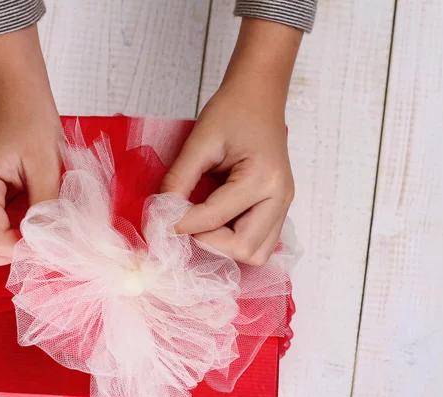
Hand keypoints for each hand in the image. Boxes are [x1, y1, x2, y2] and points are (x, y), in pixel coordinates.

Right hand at [0, 25, 61, 268]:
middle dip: (10, 254)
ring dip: (8, 244)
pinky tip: (30, 213)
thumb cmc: (30, 120)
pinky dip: (8, 232)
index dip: (27, 249)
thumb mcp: (46, 166)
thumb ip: (47, 209)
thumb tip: (52, 244)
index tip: (55, 239)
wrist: (17, 92)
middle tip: (42, 238)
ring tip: (37, 223)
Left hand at [162, 18, 301, 264]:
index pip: (215, 218)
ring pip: (257, 254)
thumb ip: (179, 178)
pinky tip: (216, 225)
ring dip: (226, 249)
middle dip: (209, 244)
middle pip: (245, 248)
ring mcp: (283, 204)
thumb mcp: (199, 140)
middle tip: (184, 225)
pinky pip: (261, 242)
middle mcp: (280, 197)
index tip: (159, 221)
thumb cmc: (232, 111)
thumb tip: (162, 212)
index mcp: (262, 178)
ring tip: (201, 227)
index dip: (181, 223)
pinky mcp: (278, 207)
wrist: (258, 96)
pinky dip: (236, 242)